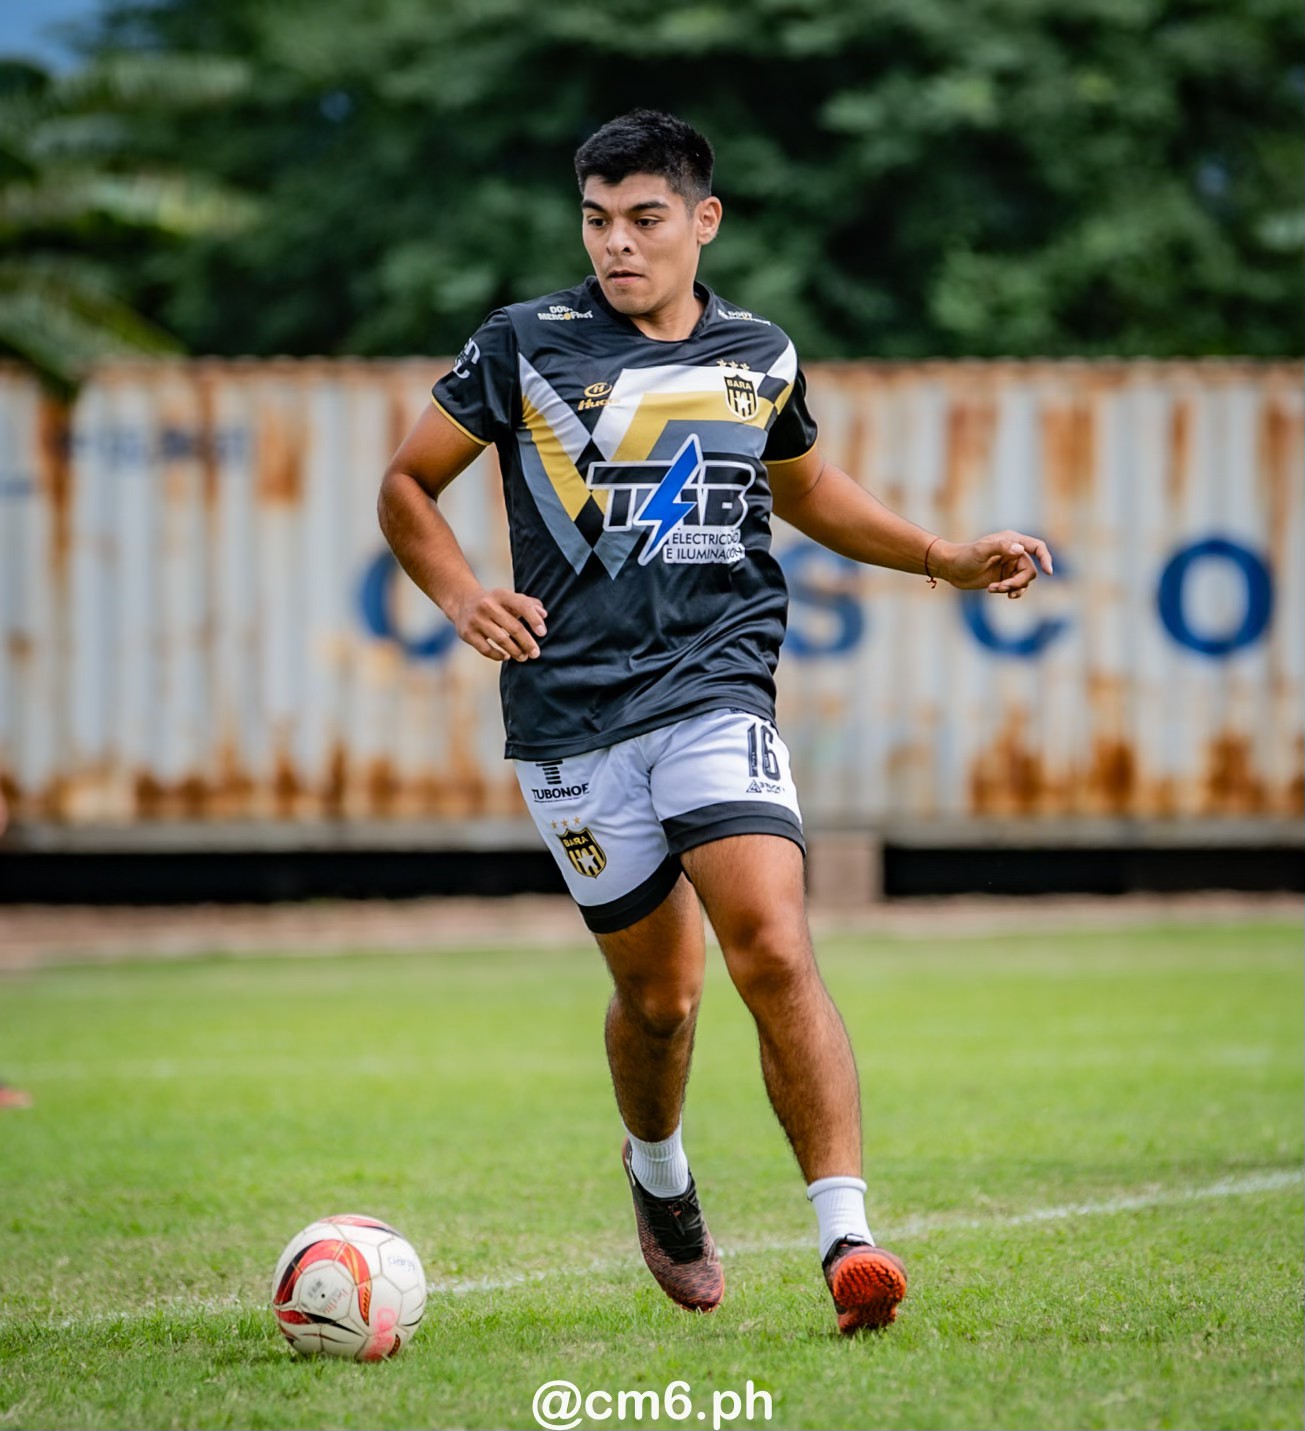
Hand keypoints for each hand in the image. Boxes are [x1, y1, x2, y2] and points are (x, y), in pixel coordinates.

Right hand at [453, 587, 547, 660]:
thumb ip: (528, 604)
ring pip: (501, 640)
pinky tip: (506, 656)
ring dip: (515, 651)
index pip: (522, 606)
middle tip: (536, 653)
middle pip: (513, 627)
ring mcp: (476, 620)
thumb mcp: (509, 598)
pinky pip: (486, 649)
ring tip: (523, 657)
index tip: (542, 633)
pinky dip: (498, 655)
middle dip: (527, 643)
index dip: (534, 620)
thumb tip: (544, 614)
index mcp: (502, 595)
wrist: (462, 602)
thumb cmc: (495, 602)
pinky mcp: (467, 633)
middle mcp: (488, 606)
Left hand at [936, 531, 1052, 597]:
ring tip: (994, 589)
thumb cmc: (964, 556)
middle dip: (1017, 582)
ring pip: (1023, 581)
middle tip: (1002, 587)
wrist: (950, 568)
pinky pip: (1017, 587)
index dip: (1046, 558)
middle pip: (1030, 571)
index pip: (1037, 547)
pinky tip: (1001, 593)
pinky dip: (1012, 592)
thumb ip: (1000, 547)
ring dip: (1012, 588)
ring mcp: (1010, 566)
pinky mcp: (1004, 578)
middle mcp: (1014, 553)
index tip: (1048, 572)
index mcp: (1012, 541)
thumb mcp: (981, 550)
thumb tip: (1019, 550)